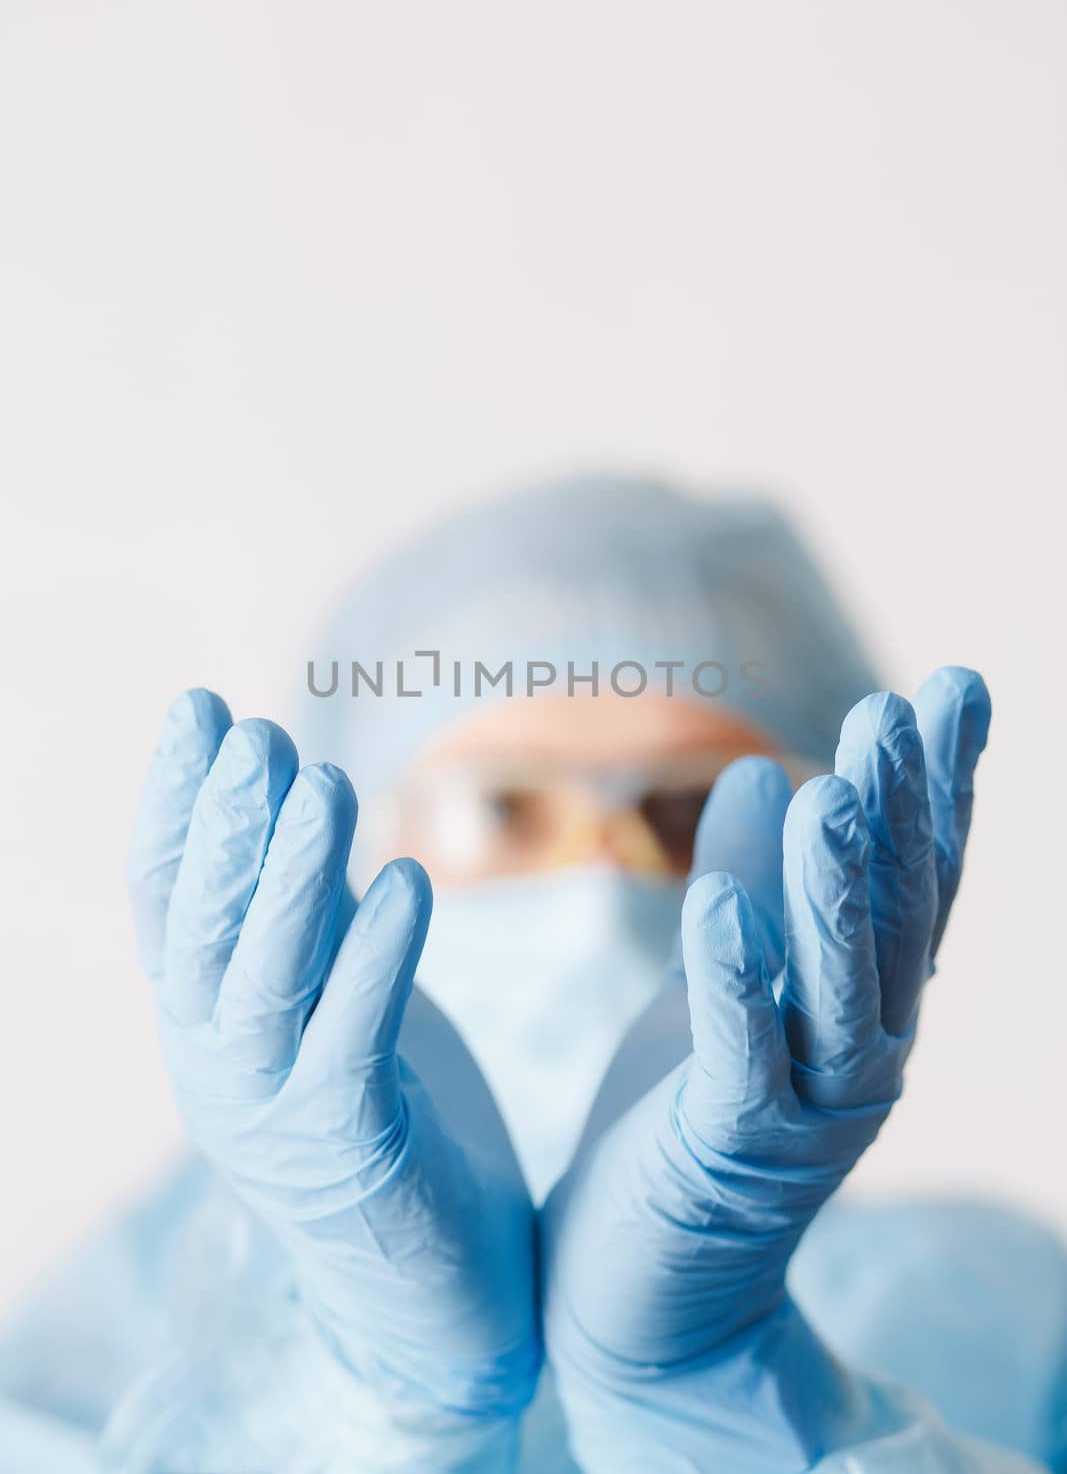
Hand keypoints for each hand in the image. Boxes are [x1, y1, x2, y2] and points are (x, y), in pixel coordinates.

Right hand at [127, 691, 540, 1428]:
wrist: (423, 1286)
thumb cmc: (374, 1117)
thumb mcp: (320, 995)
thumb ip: (301, 909)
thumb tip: (290, 788)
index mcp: (200, 1022)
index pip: (164, 900)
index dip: (173, 803)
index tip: (198, 709)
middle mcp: (214, 1064)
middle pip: (201, 931)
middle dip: (223, 824)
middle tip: (253, 729)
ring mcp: (273, 1112)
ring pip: (265, 980)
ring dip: (292, 877)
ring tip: (328, 781)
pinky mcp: (350, 1148)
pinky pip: (356, 1039)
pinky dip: (376, 958)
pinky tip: (407, 882)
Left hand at [541, 668, 990, 1464]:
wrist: (646, 1295)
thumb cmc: (683, 1126)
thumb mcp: (718, 985)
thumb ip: (749, 886)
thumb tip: (760, 772)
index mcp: (857, 1005)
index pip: (912, 882)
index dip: (937, 789)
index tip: (954, 690)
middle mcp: (857, 1052)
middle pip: (894, 918)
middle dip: (902, 812)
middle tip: (904, 708)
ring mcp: (806, 1107)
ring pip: (838, 982)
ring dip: (838, 883)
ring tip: (836, 787)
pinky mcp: (731, 1149)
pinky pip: (742, 1056)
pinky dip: (736, 978)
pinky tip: (722, 902)